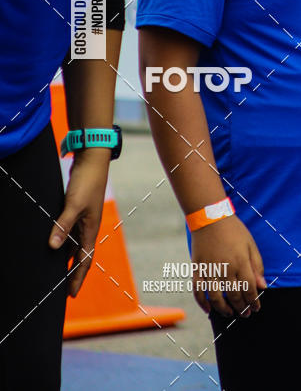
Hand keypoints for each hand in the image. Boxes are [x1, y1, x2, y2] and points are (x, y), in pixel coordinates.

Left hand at [49, 148, 109, 295]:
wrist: (93, 159)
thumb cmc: (87, 181)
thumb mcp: (73, 205)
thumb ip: (63, 226)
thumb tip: (53, 247)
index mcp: (91, 229)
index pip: (84, 260)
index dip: (77, 277)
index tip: (71, 294)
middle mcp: (88, 226)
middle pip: (80, 255)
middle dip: (73, 272)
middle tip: (63, 288)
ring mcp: (83, 217)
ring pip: (74, 243)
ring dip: (67, 257)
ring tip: (56, 271)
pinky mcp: (77, 208)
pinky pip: (70, 231)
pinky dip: (63, 240)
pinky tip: (55, 242)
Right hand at [190, 216, 265, 317]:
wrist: (210, 217)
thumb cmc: (233, 230)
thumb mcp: (250, 244)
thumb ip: (257, 265)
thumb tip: (263, 286)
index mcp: (240, 262)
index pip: (250, 289)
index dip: (254, 301)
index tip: (256, 308)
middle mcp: (225, 268)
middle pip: (234, 296)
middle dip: (242, 308)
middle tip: (245, 314)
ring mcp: (210, 269)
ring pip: (216, 298)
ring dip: (224, 310)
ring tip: (230, 314)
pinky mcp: (197, 269)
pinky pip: (198, 290)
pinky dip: (202, 303)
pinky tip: (209, 310)